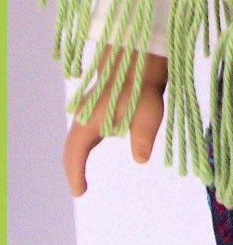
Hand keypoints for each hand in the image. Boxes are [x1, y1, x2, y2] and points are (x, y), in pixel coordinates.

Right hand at [62, 45, 167, 196]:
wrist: (140, 52)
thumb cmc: (144, 83)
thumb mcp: (148, 111)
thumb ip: (143, 136)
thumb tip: (141, 159)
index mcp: (90, 120)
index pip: (75, 153)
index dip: (75, 173)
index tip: (80, 191)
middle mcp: (84, 113)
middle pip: (71, 145)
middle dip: (73, 166)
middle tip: (79, 186)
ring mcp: (88, 105)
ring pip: (76, 134)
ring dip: (77, 153)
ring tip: (81, 172)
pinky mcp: (96, 99)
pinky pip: (84, 125)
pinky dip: (84, 140)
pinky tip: (95, 141)